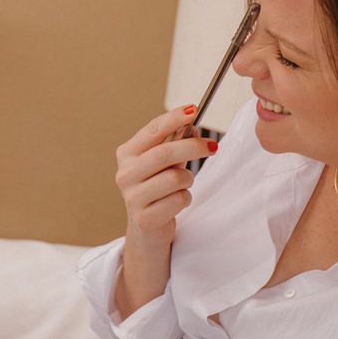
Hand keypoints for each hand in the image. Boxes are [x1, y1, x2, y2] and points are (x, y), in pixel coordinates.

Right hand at [114, 105, 218, 248]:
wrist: (147, 229)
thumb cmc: (157, 190)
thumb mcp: (164, 164)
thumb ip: (174, 145)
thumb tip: (191, 126)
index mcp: (127, 154)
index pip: (152, 130)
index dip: (174, 118)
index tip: (193, 110)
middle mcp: (125, 173)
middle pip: (165, 153)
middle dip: (193, 147)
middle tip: (212, 146)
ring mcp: (132, 197)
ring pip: (175, 178)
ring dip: (188, 180)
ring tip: (182, 185)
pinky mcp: (144, 218)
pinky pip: (178, 200)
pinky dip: (185, 199)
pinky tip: (176, 203)